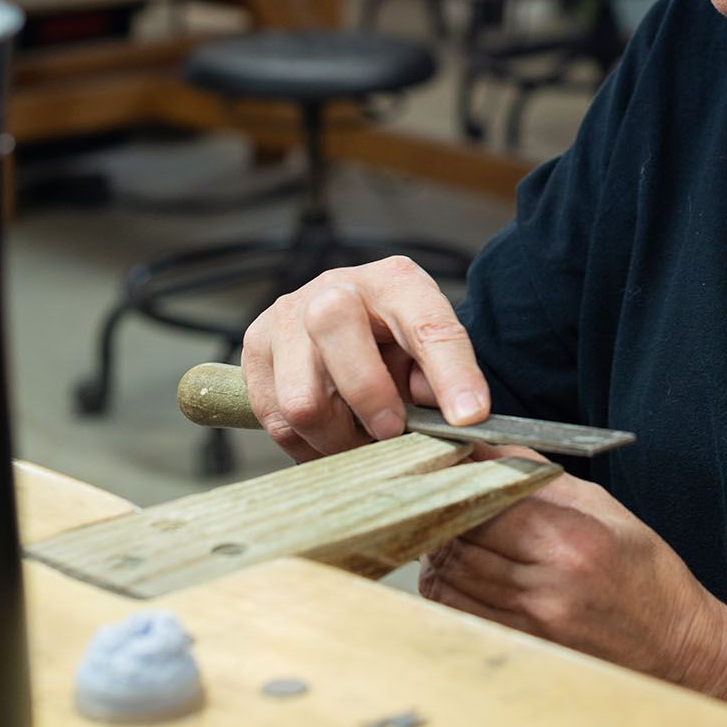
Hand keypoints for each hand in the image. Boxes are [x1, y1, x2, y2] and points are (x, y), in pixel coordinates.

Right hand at [241, 255, 489, 460]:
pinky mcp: (255, 347)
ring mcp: (287, 315)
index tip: (470, 418)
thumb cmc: (394, 343)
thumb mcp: (427, 355)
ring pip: (303, 400)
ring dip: (338, 436)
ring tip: (358, 434)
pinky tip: (331, 430)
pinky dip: (309, 444)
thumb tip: (451, 415)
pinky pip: (277, 421)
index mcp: (396, 282)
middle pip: (337, 335)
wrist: (346, 325)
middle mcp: (336, 288)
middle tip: (391, 430)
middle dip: (371, 399)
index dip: (452, 374)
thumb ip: (444, 383)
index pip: (428, 324)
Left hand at [418, 452, 726, 692]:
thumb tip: (485, 449)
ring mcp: (530, 624)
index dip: (460, 480)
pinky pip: (458, 612)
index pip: (486, 500)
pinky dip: (450, 587)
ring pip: (450, 577)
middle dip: (445, 513)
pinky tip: (465, 572)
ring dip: (442, 550)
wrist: (677, 648)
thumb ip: (539, 477)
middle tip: (445, 498)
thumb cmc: (647, 574)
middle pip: (461, 539)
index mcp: (571, 539)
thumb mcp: (604, 508)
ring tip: (456, 534)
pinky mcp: (519, 648)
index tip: (449, 468)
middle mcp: (546, 585)